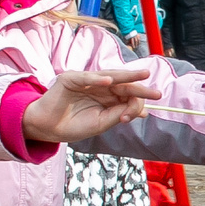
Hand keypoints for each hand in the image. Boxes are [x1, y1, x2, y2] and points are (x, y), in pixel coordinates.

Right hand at [24, 66, 159, 143]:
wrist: (48, 129)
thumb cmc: (74, 125)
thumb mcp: (101, 123)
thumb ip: (119, 114)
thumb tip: (143, 111)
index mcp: (107, 96)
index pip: (127, 94)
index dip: (138, 102)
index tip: (144, 113)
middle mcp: (99, 85)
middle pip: (123, 83)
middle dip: (140, 87)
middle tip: (156, 93)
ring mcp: (85, 80)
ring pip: (108, 76)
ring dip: (126, 76)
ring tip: (141, 76)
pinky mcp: (69, 79)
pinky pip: (85, 77)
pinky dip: (96, 78)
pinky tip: (109, 81)